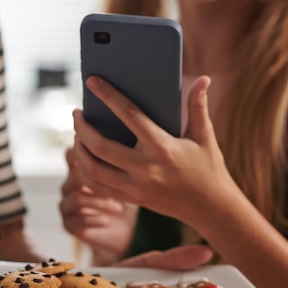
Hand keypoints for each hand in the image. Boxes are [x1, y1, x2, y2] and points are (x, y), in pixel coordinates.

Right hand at [59, 147, 138, 264]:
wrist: (126, 229)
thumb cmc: (128, 196)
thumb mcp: (127, 176)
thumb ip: (121, 159)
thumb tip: (128, 146)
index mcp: (79, 169)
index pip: (71, 154)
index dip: (85, 155)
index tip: (107, 159)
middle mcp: (69, 185)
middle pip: (74, 175)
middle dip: (98, 181)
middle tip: (118, 187)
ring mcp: (67, 205)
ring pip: (75, 199)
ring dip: (99, 203)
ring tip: (119, 208)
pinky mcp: (69, 224)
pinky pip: (75, 221)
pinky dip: (93, 220)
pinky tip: (107, 220)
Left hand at [72, 75, 235, 228]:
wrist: (211, 209)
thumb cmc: (208, 168)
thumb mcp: (205, 136)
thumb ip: (198, 106)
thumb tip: (203, 78)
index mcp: (162, 147)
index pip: (128, 115)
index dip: (108, 96)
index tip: (92, 81)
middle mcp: (145, 168)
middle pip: (99, 146)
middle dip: (81, 127)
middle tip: (76, 113)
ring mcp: (135, 187)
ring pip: (92, 169)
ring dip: (79, 150)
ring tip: (77, 135)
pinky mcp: (131, 199)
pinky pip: (97, 186)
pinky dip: (85, 171)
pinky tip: (83, 157)